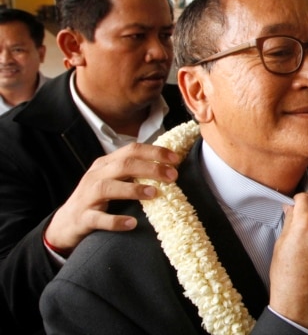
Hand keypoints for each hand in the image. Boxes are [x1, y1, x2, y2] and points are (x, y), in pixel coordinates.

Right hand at [44, 143, 179, 252]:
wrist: (65, 224)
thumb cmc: (97, 200)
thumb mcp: (114, 180)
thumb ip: (134, 172)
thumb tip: (167, 167)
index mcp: (105, 164)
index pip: (131, 150)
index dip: (154, 152)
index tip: (176, 159)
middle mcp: (96, 176)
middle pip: (123, 165)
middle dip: (151, 168)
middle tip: (173, 176)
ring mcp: (87, 196)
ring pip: (108, 187)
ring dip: (133, 189)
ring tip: (155, 193)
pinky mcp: (84, 218)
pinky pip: (99, 219)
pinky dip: (115, 221)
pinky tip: (132, 223)